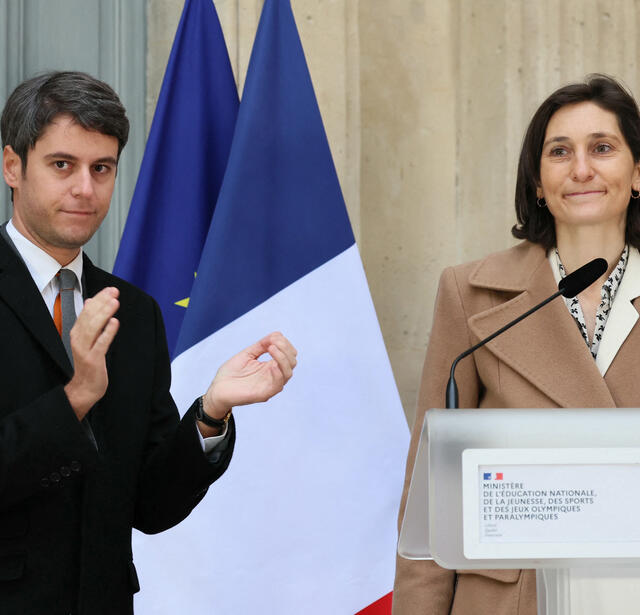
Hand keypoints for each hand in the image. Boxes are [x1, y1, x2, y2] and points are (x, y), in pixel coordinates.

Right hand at [64, 287, 119, 419]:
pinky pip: (101, 344)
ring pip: (94, 328)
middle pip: (90, 317)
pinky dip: (107, 332)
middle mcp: (79, 339)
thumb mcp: (87, 339)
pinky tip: (114, 322)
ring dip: (104, 314)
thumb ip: (89, 321)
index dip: (99, 299)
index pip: (87, 311)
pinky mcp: (93, 359)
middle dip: (102, 303)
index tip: (110, 290)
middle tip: (114, 292)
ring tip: (114, 302)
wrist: (84, 387)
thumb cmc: (88, 362)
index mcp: (78, 332)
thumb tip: (90, 301)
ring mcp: (85, 349)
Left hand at [203, 332, 296, 420]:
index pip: (289, 354)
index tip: (274, 337)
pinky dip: (278, 372)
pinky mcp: (265, 394)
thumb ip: (261, 345)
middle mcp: (273, 376)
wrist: (217, 389)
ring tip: (272, 348)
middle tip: (273, 342)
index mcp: (270, 366)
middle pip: (292, 362)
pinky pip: (279, 384)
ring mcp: (270, 385)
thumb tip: (277, 335)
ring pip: (288, 372)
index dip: (285, 344)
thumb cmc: (230, 373)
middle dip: (286, 348)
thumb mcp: (247, 354)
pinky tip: (271, 363)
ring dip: (283, 358)